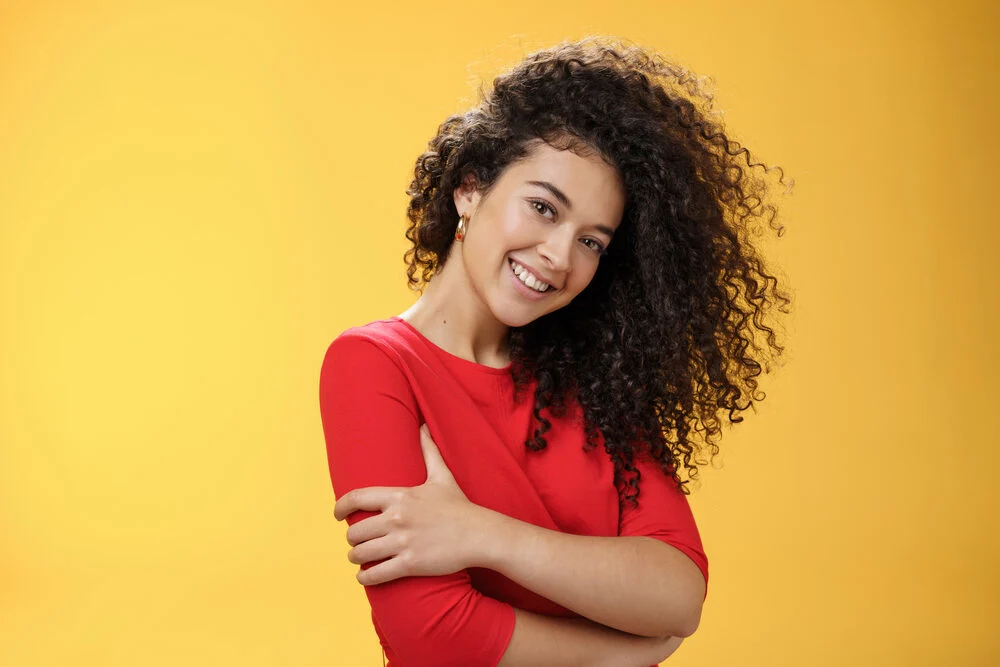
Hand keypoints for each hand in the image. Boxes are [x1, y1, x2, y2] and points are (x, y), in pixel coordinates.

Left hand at [333, 424, 485, 585]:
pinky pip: (376, 574)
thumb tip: (424, 426)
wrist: (479, 534)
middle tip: (356, 542)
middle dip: (353, 539)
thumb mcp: (442, 476)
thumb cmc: (459, 506)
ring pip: (361, 553)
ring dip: (356, 557)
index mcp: (400, 496)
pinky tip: (365, 576)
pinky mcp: (410, 563)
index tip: (336, 514)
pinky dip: (366, 577)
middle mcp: (397, 518)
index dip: (340, 506)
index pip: (357, 497)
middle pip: (355, 531)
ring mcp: (403, 542)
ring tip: (359, 558)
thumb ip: (429, 451)